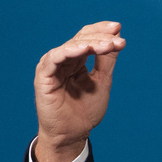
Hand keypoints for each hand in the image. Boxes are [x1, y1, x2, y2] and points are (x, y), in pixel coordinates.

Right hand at [32, 21, 125, 161]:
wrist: (73, 134)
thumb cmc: (85, 110)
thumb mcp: (102, 81)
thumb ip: (107, 60)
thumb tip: (118, 37)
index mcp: (76, 60)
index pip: (87, 37)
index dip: (101, 31)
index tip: (118, 28)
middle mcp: (63, 60)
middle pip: (80, 39)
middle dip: (101, 38)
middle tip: (118, 41)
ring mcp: (52, 67)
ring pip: (70, 46)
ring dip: (90, 43)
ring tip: (107, 45)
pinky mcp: (43, 76)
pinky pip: (54, 58)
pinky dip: (69, 51)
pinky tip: (83, 49)